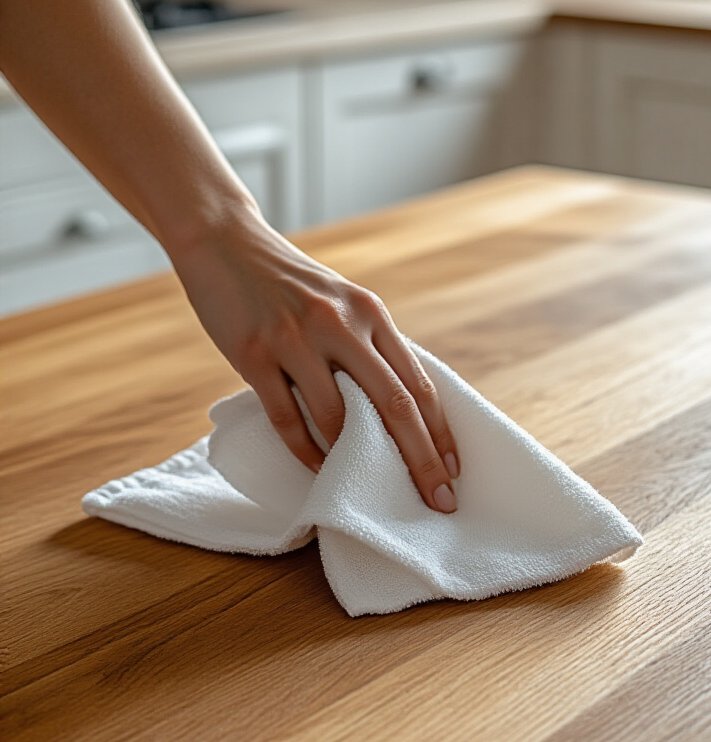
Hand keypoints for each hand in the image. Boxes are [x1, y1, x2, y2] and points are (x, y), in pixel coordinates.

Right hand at [170, 208, 459, 512]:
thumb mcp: (342, 303)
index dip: (441, 432)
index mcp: (370, 313)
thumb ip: (369, 345)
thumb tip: (401, 407)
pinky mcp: (254, 353)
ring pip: (338, 417)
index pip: (419, 383)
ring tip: (368, 490)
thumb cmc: (289, 283)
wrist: (225, 241)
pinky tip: (318, 470)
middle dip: (422, 459)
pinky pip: (287, 417)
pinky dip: (306, 451)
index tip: (454, 471)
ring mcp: (295, 339)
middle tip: (438, 500)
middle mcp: (340, 324)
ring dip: (355, 461)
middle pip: (395, 405)